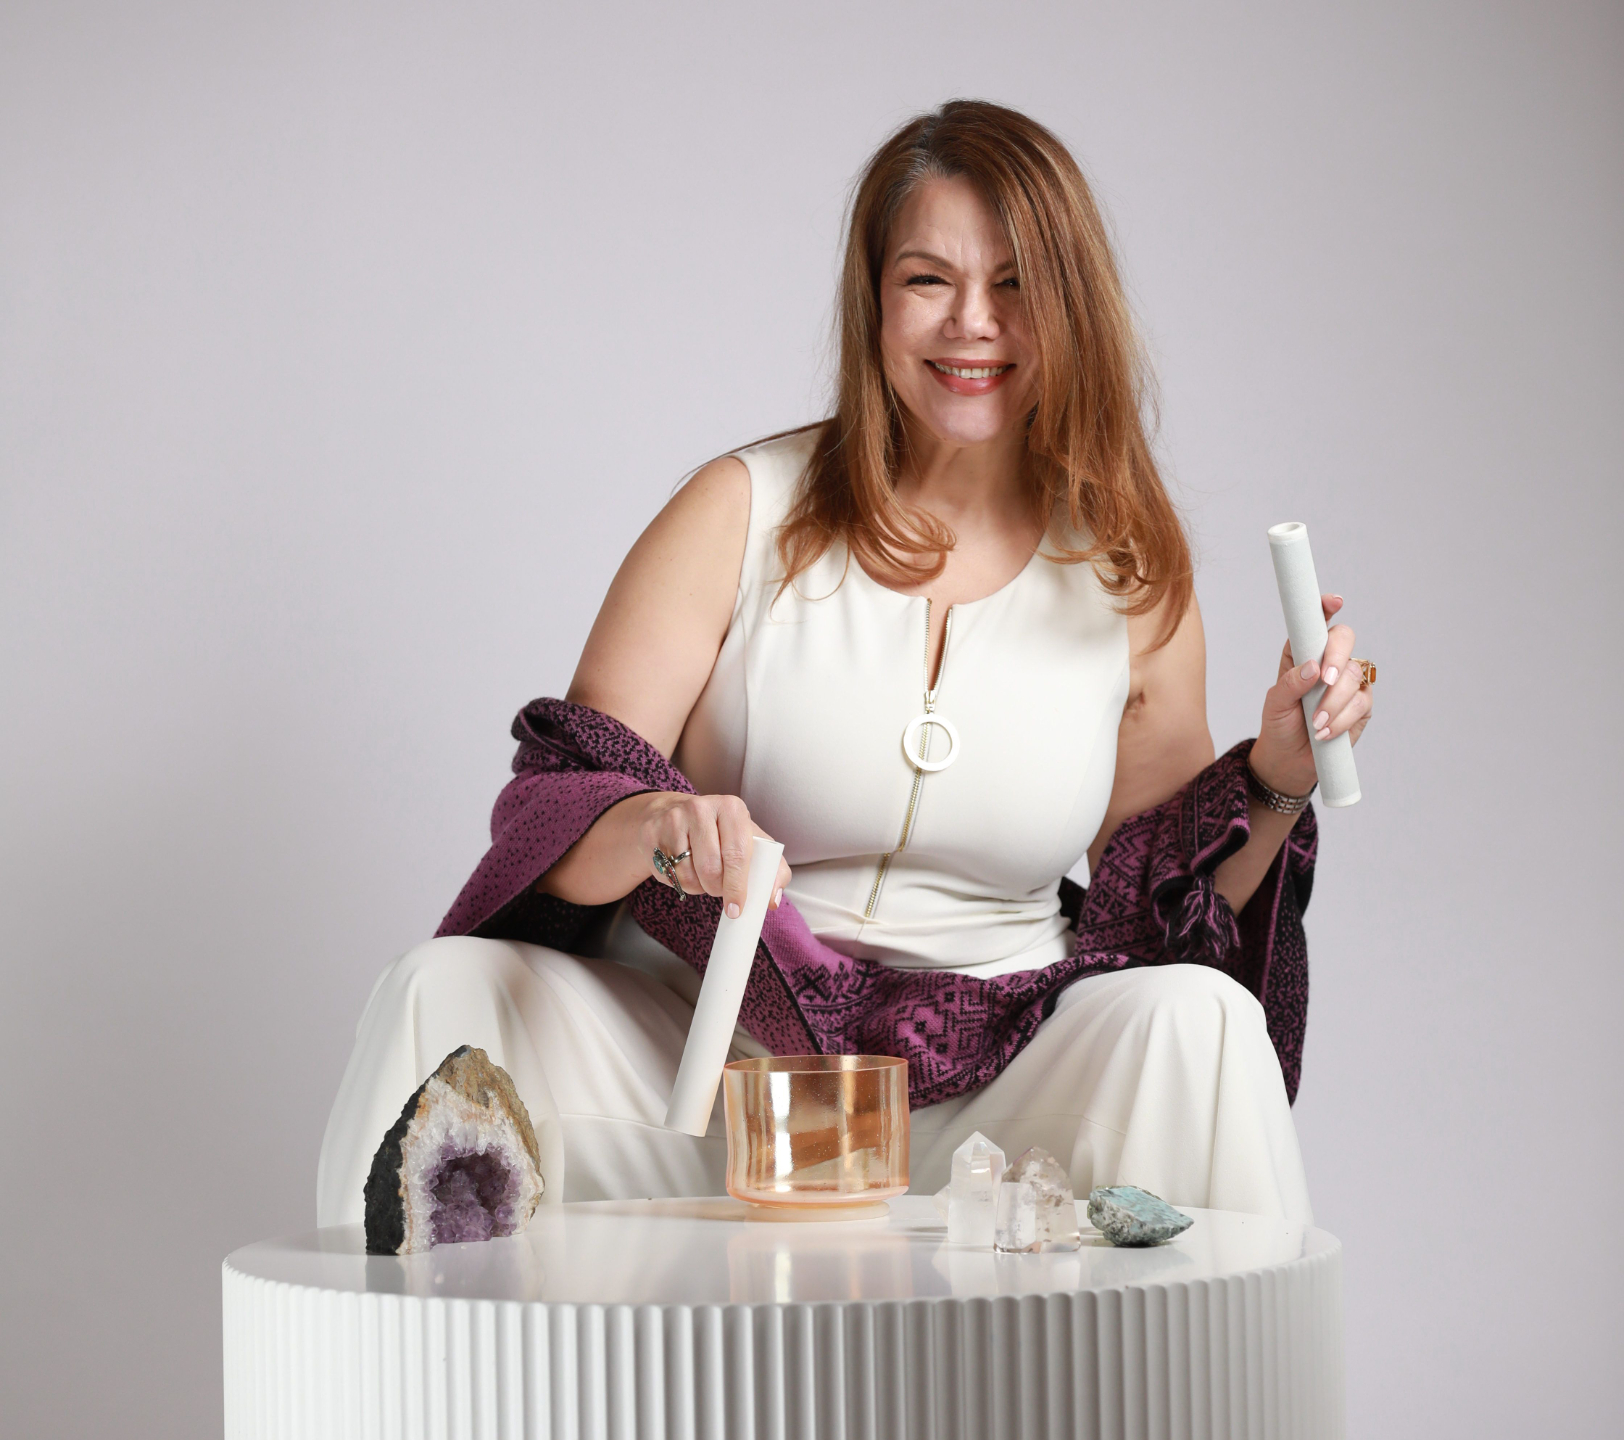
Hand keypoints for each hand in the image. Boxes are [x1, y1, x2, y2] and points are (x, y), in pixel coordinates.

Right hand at [639, 792, 793, 916]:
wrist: (671, 814)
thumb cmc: (719, 833)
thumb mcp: (748, 841)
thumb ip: (771, 870)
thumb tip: (772, 900)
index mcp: (732, 808)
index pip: (738, 853)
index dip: (738, 886)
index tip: (737, 908)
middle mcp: (701, 808)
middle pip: (711, 868)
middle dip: (717, 890)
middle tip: (719, 892)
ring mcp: (673, 819)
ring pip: (688, 875)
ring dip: (698, 887)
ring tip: (701, 875)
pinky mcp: (652, 833)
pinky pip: (669, 875)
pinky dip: (679, 882)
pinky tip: (682, 868)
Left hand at [1249, 594, 1373, 797]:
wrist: (1289, 760)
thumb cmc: (1279, 724)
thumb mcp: (1274, 703)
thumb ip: (1289, 683)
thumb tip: (1312, 667)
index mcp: (1303, 652)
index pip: (1315, 624)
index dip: (1325, 607)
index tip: (1333, 601)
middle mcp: (1329, 661)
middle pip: (1345, 639)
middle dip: (1337, 656)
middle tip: (1324, 679)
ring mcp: (1348, 682)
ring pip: (1354, 674)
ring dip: (1334, 700)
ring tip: (1315, 721)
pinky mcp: (1361, 705)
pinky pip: (1361, 702)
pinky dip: (1342, 718)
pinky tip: (1325, 731)